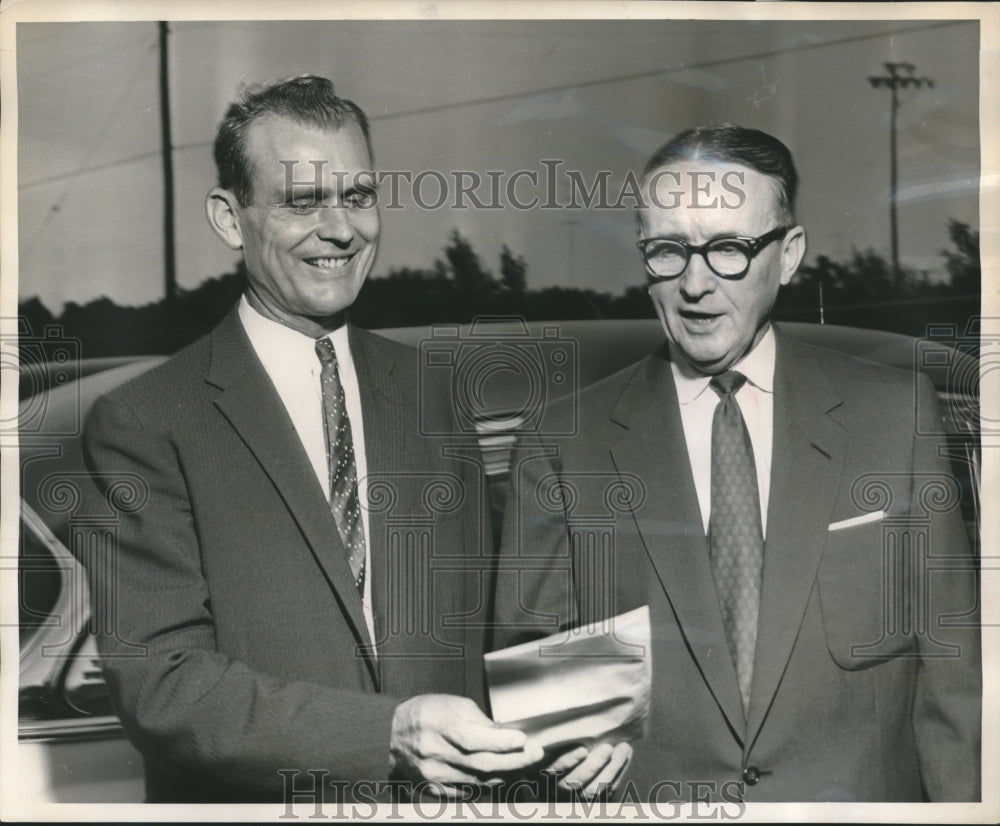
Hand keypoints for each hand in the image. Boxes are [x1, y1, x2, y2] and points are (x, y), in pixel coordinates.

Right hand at [390, 694, 543, 795]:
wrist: (392, 735)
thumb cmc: (425, 714)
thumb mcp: (453, 705)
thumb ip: (480, 721)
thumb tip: (507, 735)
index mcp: (439, 725)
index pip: (473, 739)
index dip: (501, 742)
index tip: (522, 740)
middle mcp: (435, 753)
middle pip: (481, 764)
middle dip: (514, 761)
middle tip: (535, 754)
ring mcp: (434, 776)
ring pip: (479, 782)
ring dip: (505, 774)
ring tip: (523, 764)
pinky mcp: (434, 790)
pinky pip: (468, 792)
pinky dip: (487, 784)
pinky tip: (499, 775)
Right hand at [543, 741, 631, 798]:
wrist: (562, 770)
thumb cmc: (552, 750)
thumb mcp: (546, 746)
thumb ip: (554, 740)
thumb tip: (570, 721)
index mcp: (543, 774)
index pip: (554, 770)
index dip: (569, 761)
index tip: (583, 749)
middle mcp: (558, 789)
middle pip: (576, 781)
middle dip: (594, 764)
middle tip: (607, 748)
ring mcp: (575, 796)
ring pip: (594, 789)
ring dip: (612, 768)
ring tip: (623, 748)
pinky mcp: (593, 799)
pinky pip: (607, 791)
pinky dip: (619, 772)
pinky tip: (626, 755)